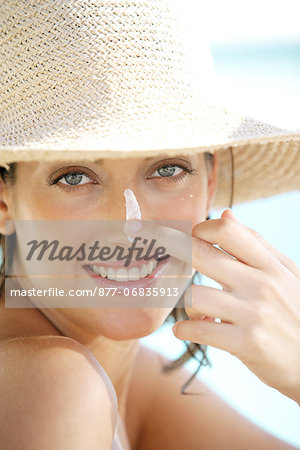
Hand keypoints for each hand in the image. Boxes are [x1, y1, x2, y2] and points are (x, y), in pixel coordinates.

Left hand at [173, 209, 299, 403]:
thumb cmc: (295, 312)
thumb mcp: (286, 274)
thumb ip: (255, 244)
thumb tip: (225, 214)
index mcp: (269, 265)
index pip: (226, 230)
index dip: (200, 230)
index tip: (192, 239)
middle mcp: (261, 284)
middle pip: (202, 254)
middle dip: (178, 254)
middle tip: (173, 262)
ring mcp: (253, 313)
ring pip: (194, 295)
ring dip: (186, 304)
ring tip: (194, 311)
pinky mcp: (246, 342)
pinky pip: (198, 330)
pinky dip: (183, 330)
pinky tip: (185, 331)